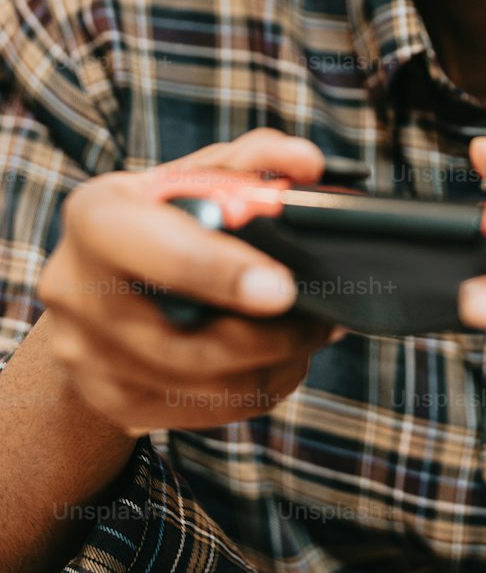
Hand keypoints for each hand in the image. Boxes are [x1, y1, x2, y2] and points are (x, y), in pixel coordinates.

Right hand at [38, 128, 346, 437]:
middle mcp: (75, 292)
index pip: (160, 253)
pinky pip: (204, 411)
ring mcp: (86, 357)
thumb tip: (307, 164)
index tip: (283, 289)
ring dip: (273, 365)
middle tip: (323, 317)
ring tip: (311, 334)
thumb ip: (254, 160)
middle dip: (269, 337)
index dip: (222, 273)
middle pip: (186, 342)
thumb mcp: (197, 173)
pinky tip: (282, 360)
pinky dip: (257, 388)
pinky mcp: (111, 403)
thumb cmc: (161, 215)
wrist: (96, 283)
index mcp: (97, 218)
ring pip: (203, 386)